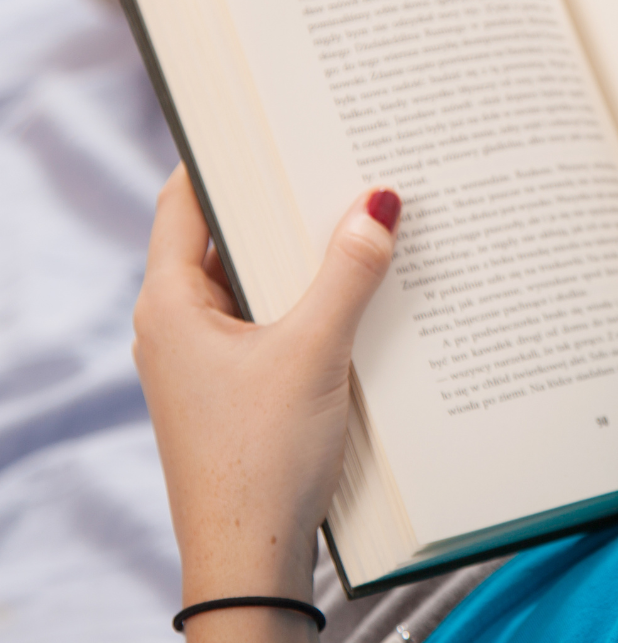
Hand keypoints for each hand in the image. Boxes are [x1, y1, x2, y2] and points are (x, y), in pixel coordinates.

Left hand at [133, 165, 400, 640]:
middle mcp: (179, 322)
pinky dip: (305, 297)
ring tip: (356, 217)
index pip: (184, 199)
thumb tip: (381, 202)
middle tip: (334, 161)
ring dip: (299, 255)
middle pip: (225, 236)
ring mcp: (206, 356)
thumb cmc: (261, 459)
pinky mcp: (236, 384)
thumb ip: (347, 274)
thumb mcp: (312, 354)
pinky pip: (269, 318)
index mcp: (171, 303)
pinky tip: (356, 290)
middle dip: (278, 203)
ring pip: (253, 279)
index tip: (270, 122)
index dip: (223, 155)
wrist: (251, 560)